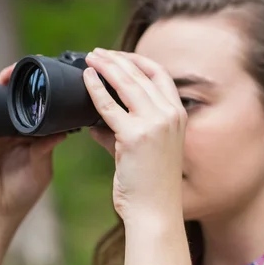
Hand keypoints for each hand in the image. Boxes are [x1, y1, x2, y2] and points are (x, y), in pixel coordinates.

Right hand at [0, 64, 65, 225]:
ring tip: (10, 71)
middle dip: (22, 83)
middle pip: (15, 100)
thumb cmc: (22, 192)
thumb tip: (64, 129)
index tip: (53, 77)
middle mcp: (11, 130)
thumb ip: (47, 148)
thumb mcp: (41, 167)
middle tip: (33, 65)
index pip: (35, 109)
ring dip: (2, 84)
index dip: (42, 94)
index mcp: (29, 136)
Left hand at [84, 48, 186, 223]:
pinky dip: (95, 89)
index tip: (118, 56)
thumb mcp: (142, 150)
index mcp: (177, 115)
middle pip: (140, 74)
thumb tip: (94, 122)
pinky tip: (86, 79)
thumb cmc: (149, 184)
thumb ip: (121, 132)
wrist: (154, 210)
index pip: (159, 74)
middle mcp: (170, 115)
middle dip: (116, 59)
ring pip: (126, 83)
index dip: (137, 60)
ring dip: (106, 66)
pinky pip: (109, 106)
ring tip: (90, 58)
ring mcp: (154, 124)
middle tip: (97, 53)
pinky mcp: (134, 137)